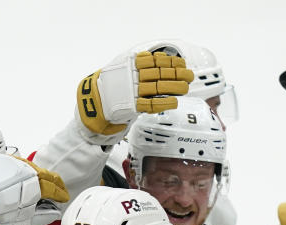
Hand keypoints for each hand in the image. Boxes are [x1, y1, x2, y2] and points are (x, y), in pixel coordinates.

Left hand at [0, 154, 68, 224]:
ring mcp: (12, 162)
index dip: (60, 195)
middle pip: (45, 174)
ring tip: (40, 185)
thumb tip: (53, 211)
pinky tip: (23, 178)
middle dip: (53, 183)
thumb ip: (42, 214)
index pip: (53, 188)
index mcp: (35, 183)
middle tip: (57, 190)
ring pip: (31, 166)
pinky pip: (16, 164)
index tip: (63, 199)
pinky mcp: (0, 160)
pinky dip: (22, 171)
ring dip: (38, 175)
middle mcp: (26, 168)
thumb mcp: (24, 220)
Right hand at [77, 51, 193, 138]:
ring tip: (185, 87)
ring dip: (174, 87)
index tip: (182, 63)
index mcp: (131, 64)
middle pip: (159, 73)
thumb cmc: (116, 84)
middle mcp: (132, 76)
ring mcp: (132, 91)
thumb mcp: (126, 66)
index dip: (171, 61)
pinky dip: (164, 103)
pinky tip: (174, 101)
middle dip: (177, 74)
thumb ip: (142, 62)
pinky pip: (150, 104)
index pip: (155, 60)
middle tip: (189, 76)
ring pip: (157, 88)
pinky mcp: (131, 106)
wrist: (96, 100)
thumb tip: (164, 57)